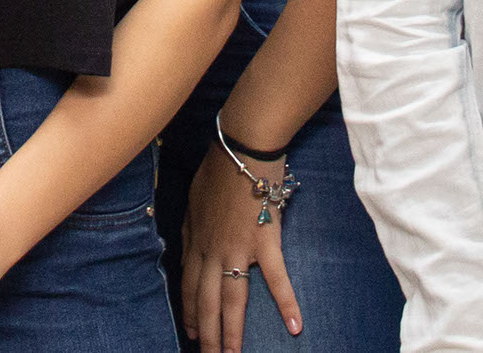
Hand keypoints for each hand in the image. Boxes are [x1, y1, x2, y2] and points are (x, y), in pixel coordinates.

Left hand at [182, 144, 300, 349]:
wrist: (242, 149)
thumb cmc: (218, 169)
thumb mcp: (193, 200)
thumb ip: (191, 227)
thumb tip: (187, 245)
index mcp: (196, 240)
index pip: (190, 285)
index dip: (190, 311)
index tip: (190, 332)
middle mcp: (212, 251)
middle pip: (206, 301)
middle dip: (205, 333)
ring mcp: (238, 249)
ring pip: (232, 299)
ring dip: (232, 332)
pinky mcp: (265, 241)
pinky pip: (276, 278)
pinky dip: (286, 303)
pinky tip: (294, 327)